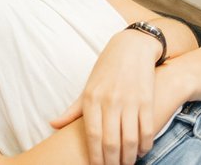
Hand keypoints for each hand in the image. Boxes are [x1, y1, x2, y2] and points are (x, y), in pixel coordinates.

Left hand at [50, 29, 160, 164]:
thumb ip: (74, 109)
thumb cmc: (106, 69)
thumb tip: (53, 125)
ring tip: (126, 164)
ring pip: (130, 140)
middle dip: (112, 162)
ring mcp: (129, 101)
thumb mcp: (88, 87)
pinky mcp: (147, 101)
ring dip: (129, 158)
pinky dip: (144, 145)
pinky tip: (141, 151)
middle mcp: (110, 101)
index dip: (95, 156)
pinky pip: (147, 130)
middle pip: (111, 141)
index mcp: (92, 98)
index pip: (92, 135)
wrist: (131, 48)